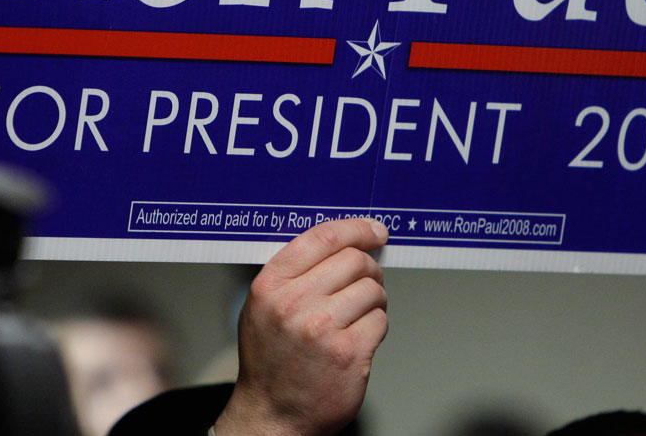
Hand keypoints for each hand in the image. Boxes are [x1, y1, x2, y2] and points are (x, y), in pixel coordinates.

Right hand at [213, 218, 388, 435]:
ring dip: (374, 299)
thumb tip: (349, 241)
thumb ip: (297, 271)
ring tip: (358, 315)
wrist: (272, 416)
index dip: (356, 229)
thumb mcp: (265, 305)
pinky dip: (376, 326)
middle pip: (354, 260)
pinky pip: (380, 320)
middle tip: (366, 282)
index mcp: (271, 285)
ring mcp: (321, 329)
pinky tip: (358, 339)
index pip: (323, 237)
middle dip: (368, 269)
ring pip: (372, 289)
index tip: (375, 231)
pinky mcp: (348, 353)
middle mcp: (293, 304)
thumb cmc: (272, 357)